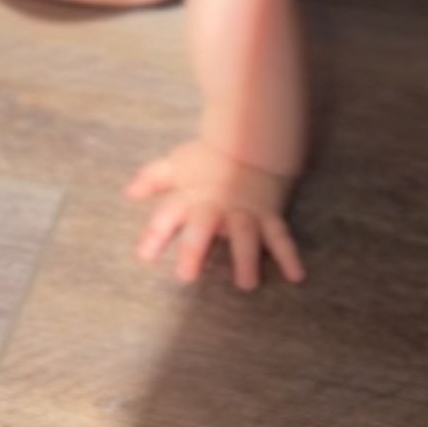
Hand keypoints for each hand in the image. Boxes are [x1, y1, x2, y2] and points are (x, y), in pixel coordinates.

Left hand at [126, 139, 304, 289]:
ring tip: (246, 285)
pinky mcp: (268, 216)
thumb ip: (153, 179)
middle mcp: (216, 207)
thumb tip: (130, 192)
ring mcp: (244, 213)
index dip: (156, 234)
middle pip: (203, 228)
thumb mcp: (177, 164)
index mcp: (191, 198)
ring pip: (245, 236)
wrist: (252, 141)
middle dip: (195, 250)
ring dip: (246, 259)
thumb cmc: (210, 159)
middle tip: (187, 277)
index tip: (145, 256)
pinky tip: (296, 276)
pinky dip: (290, 256)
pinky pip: (281, 237)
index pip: (168, 216)